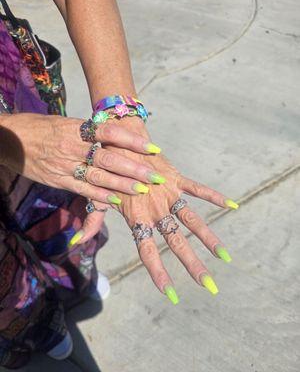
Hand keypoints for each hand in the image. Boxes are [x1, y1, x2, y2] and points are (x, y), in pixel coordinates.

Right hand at [0, 113, 163, 204]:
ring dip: (122, 185)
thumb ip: (86, 131)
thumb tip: (110, 135)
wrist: (7, 139)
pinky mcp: (58, 180)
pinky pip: (83, 189)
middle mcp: (73, 146)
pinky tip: (116, 201)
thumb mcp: (63, 123)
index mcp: (76, 128)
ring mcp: (65, 164)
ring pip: (99, 176)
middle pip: (109, 158)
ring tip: (142, 190)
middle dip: (135, 169)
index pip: (110, 133)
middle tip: (155, 177)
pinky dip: (100, 196)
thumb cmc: (38, 127)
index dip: (133, 141)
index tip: (152, 149)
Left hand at [92, 117, 238, 301]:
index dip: (159, 272)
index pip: (148, 251)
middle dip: (193, 265)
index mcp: (136, 217)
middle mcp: (155, 209)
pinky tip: (232, 205)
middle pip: (176, 242)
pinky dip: (214, 196)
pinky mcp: (176, 178)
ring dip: (208, 238)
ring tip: (224, 256)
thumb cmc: (107, 172)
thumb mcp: (98, 197)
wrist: (119, 141)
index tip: (171, 293)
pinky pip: (198, 188)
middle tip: (209, 285)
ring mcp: (168, 194)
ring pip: (192, 219)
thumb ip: (93, 222)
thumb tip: (76, 243)